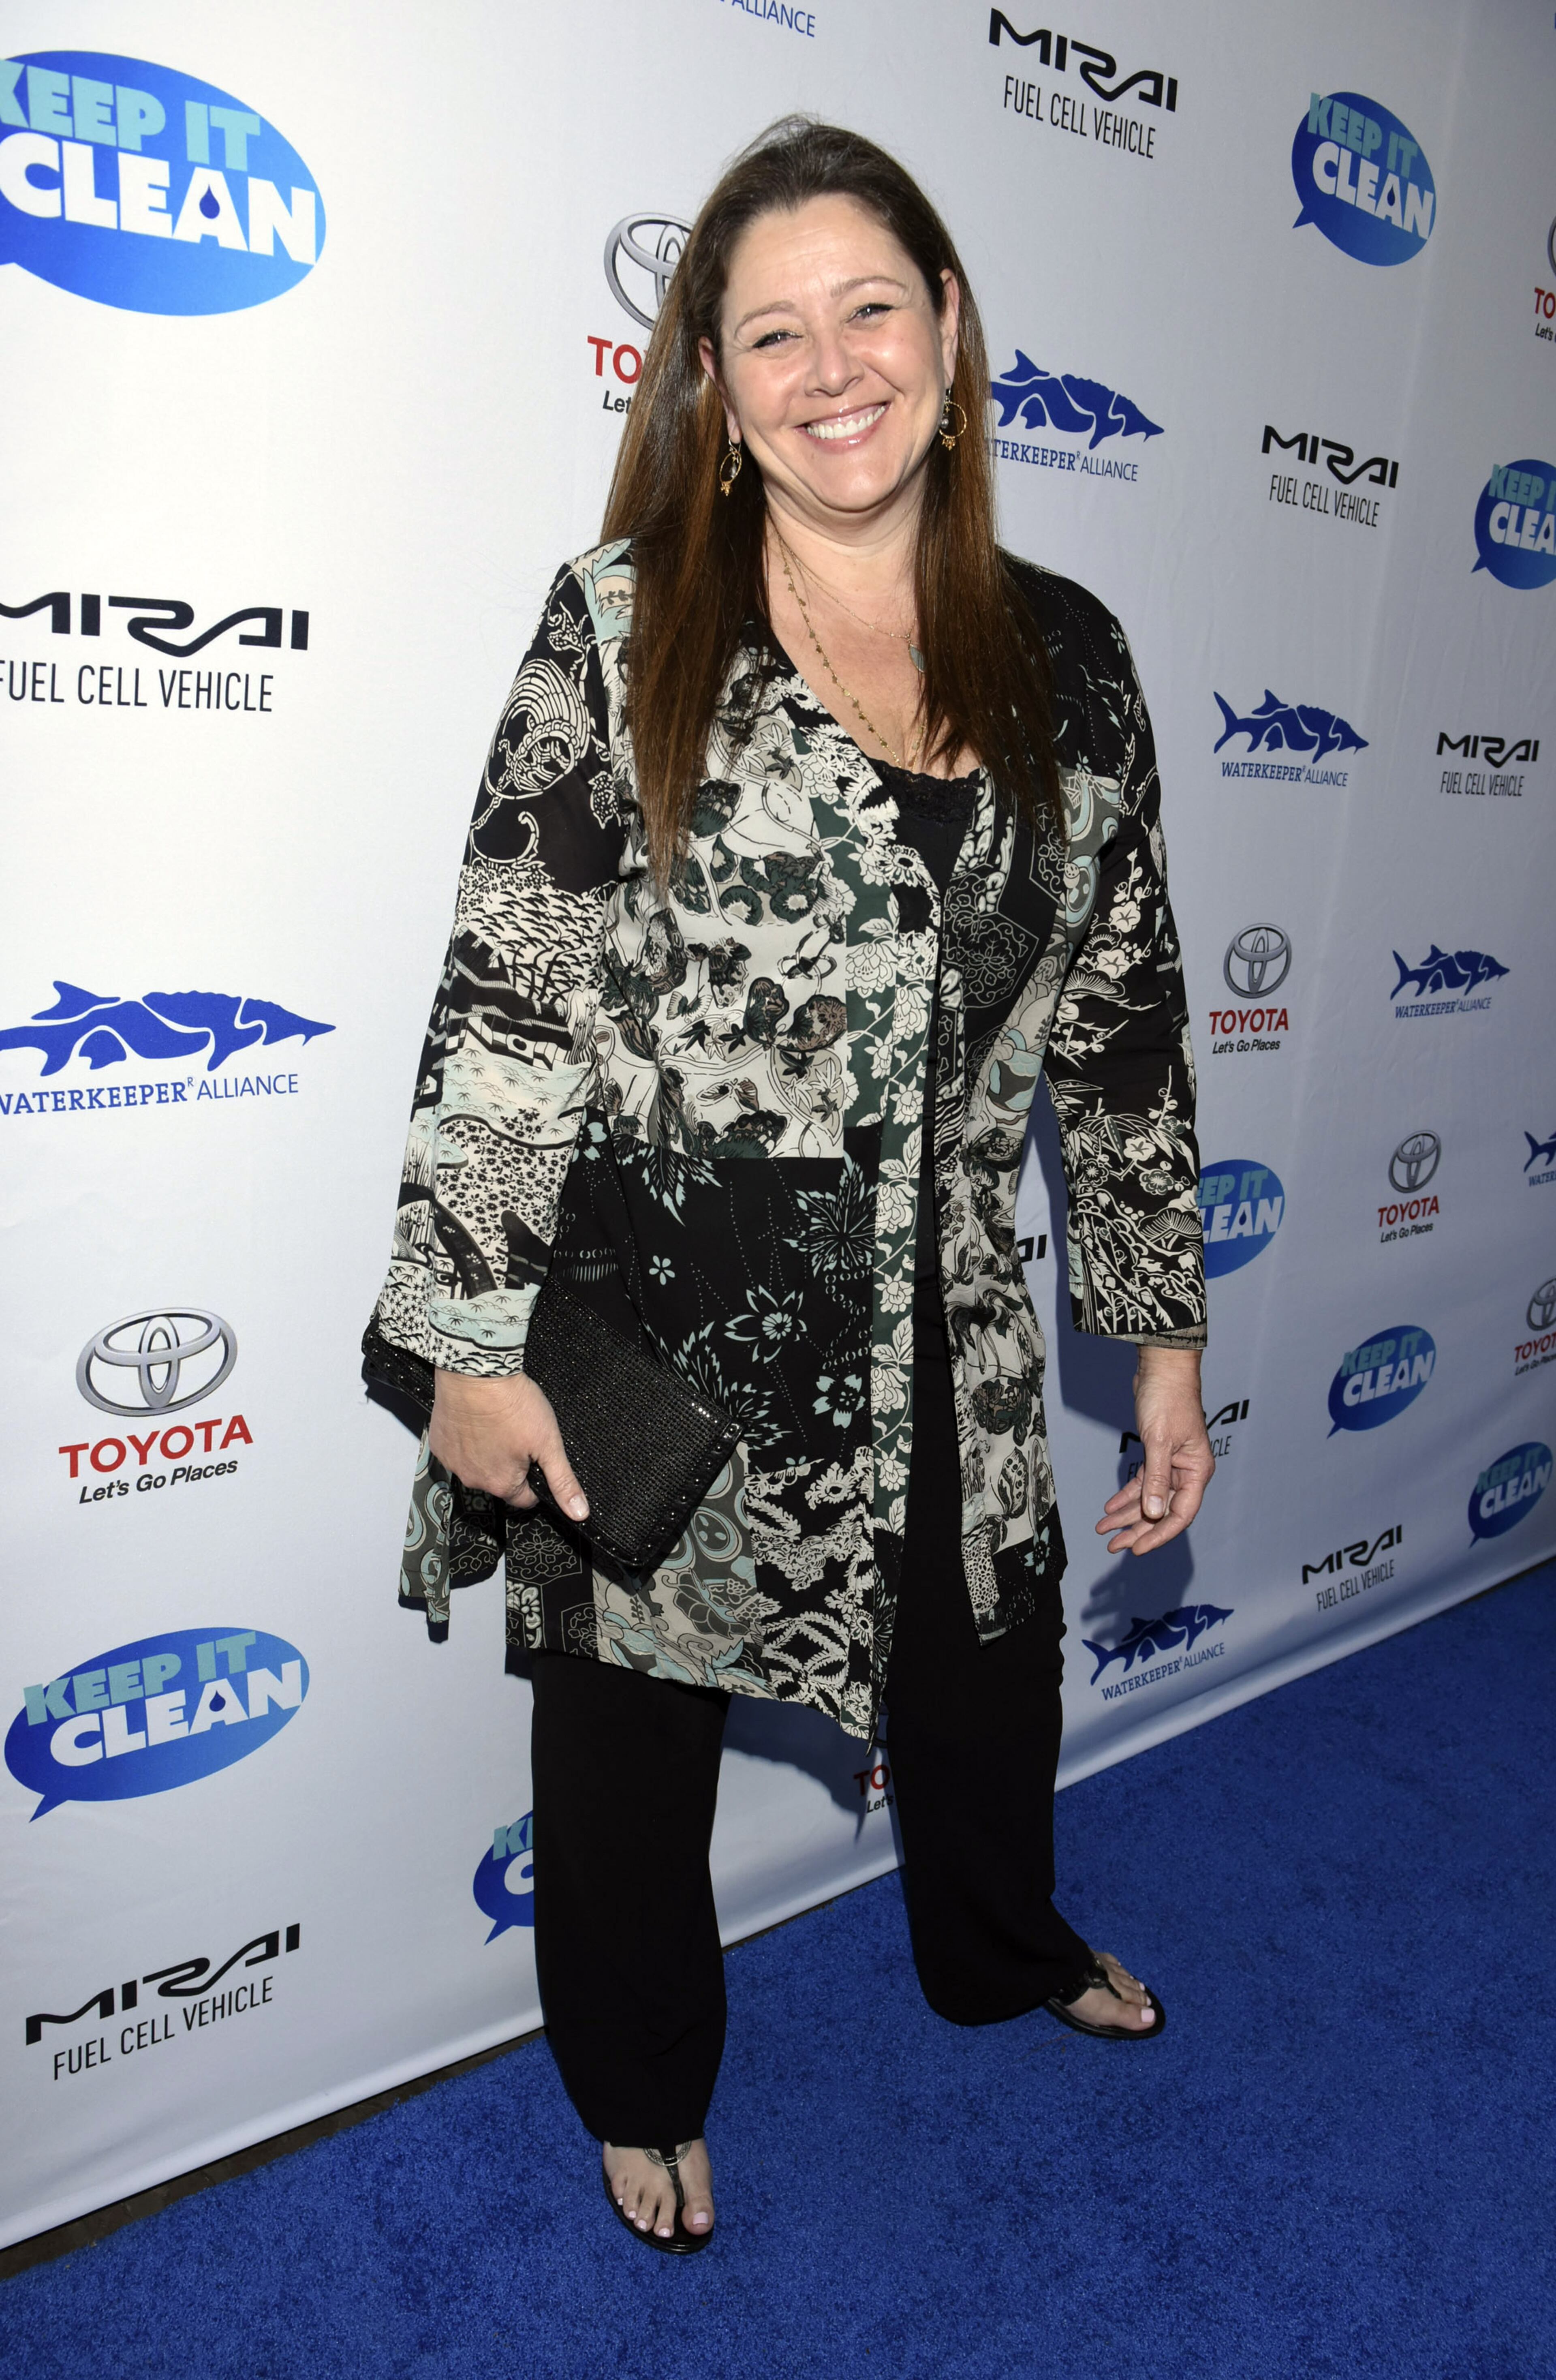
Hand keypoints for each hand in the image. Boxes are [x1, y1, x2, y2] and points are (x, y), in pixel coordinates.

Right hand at [428, 1369, 588, 1518]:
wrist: (475, 1373)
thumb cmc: (511, 1404)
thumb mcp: (549, 1443)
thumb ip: (563, 1481)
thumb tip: (578, 1511)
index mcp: (502, 1484)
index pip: (525, 1498)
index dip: (535, 1478)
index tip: (535, 1457)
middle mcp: (474, 1480)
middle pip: (500, 1481)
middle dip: (511, 1464)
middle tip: (517, 1435)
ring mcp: (454, 1463)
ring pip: (478, 1466)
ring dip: (488, 1453)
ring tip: (497, 1426)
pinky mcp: (440, 1445)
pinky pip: (458, 1451)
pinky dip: (467, 1441)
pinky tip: (477, 1422)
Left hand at [1096, 1345, 1213, 1555]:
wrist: (1161, 1369)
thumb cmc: (1168, 1399)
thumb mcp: (1160, 1441)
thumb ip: (1156, 1479)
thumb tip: (1153, 1513)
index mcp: (1196, 1471)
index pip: (1179, 1514)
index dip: (1158, 1534)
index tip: (1136, 1548)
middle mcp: (1187, 1471)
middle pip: (1162, 1511)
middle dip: (1138, 1530)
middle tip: (1114, 1545)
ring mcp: (1172, 1464)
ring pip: (1149, 1498)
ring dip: (1127, 1514)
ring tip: (1104, 1530)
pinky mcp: (1157, 1454)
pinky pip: (1143, 1481)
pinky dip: (1127, 1494)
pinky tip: (1110, 1506)